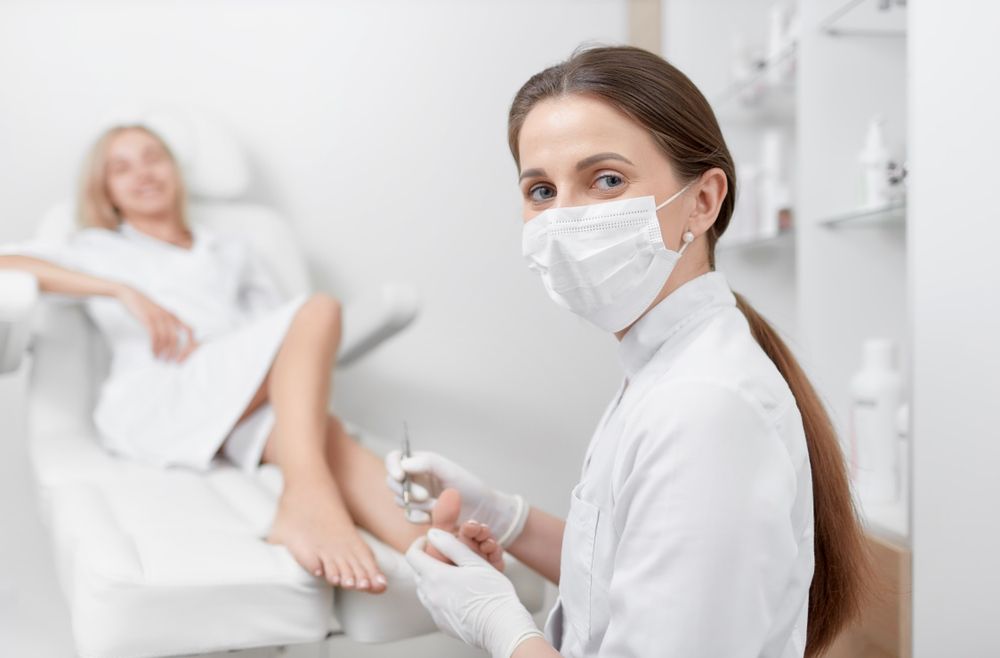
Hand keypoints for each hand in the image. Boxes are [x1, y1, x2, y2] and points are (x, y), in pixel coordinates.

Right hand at [115, 285, 196, 361]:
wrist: (130, 294)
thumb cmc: (145, 307)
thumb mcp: (161, 313)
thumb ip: (168, 323)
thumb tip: (173, 339)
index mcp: (174, 316)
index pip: (190, 330)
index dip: (191, 343)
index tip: (187, 354)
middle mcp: (169, 316)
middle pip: (176, 338)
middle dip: (175, 352)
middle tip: (171, 361)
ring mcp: (158, 318)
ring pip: (165, 339)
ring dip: (163, 352)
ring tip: (160, 359)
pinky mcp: (148, 319)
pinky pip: (154, 337)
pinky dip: (154, 347)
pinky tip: (153, 353)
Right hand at [385, 450, 527, 545]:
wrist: (484, 512)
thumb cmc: (469, 487)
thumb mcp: (449, 470)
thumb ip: (427, 463)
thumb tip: (404, 464)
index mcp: (421, 463)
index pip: (395, 458)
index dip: (392, 466)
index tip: (400, 476)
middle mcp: (415, 478)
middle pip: (392, 481)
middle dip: (406, 490)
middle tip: (425, 496)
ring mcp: (416, 497)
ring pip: (399, 500)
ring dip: (417, 504)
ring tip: (437, 505)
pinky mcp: (420, 514)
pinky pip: (409, 515)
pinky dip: (419, 517)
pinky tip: (432, 518)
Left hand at [406, 529, 542, 657]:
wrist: (501, 627)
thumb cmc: (492, 593)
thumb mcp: (474, 562)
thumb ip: (451, 545)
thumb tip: (432, 533)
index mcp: (435, 577)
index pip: (413, 556)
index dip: (419, 544)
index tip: (428, 540)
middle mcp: (430, 596)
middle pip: (418, 573)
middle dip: (427, 561)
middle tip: (445, 556)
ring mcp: (435, 612)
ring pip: (425, 591)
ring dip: (433, 580)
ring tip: (454, 575)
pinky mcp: (443, 624)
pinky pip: (434, 606)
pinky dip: (440, 596)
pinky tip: (459, 594)